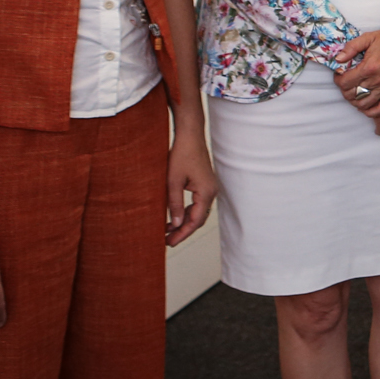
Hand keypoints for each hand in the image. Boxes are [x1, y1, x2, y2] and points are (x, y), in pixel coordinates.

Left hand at [166, 129, 218, 246]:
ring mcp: (209, 188)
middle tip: (167, 241)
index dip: (182, 233)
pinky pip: (197, 203)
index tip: (169, 242)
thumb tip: (175, 224)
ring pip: (198, 212)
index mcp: (206, 192)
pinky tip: (175, 216)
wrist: (190, 136)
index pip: (195, 221)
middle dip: (183, 231)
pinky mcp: (205, 184)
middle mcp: (211, 192)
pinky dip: (186, 212)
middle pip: (198, 219)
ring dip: (184, 222)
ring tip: (168, 231)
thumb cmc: (182, 155)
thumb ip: (174, 204)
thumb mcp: (173, 181)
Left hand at [334, 28, 379, 118]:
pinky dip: (372, 112)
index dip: (338, 80)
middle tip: (346, 84)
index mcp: (369, 67)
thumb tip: (338, 59)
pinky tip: (366, 106)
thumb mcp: (368, 38)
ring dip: (355, 101)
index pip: (345, 82)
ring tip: (355, 93)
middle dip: (345, 90)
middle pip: (352, 95)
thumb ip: (351, 48)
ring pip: (364, 104)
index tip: (339, 75)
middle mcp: (377, 80)